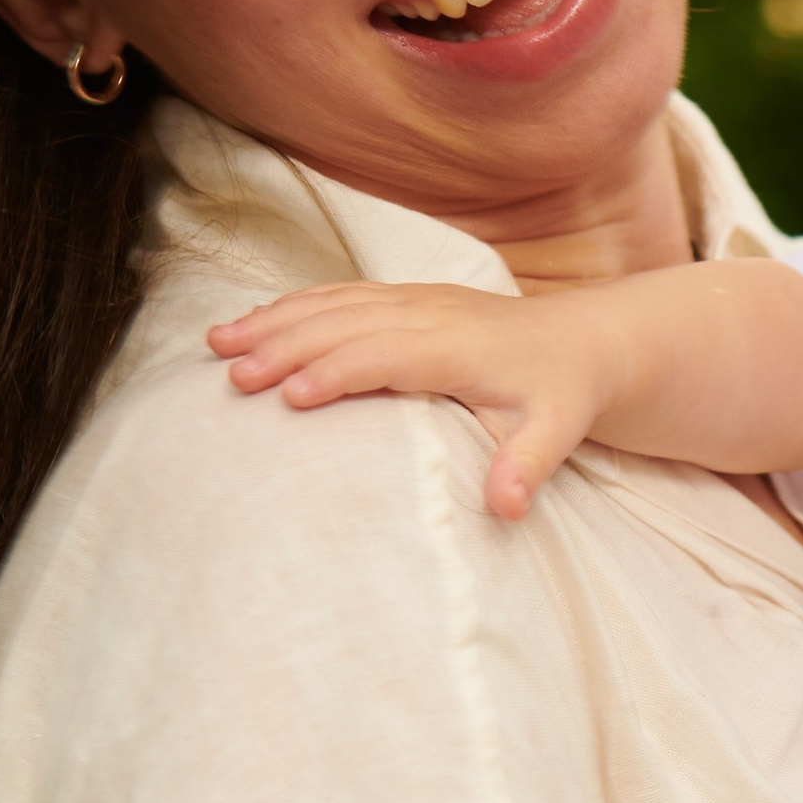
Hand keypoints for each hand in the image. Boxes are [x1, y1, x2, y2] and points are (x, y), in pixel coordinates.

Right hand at [207, 281, 611, 519]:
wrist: (585, 340)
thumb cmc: (563, 393)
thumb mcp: (559, 432)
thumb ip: (529, 466)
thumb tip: (506, 507)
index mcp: (459, 347)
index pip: (386, 355)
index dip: (338, 372)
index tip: (289, 398)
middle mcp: (431, 313)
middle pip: (346, 324)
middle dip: (286, 345)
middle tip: (232, 376)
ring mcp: (415, 299)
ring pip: (333, 303)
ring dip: (275, 320)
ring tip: (217, 343)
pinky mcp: (406, 297)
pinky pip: (341, 295)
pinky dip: (293, 306)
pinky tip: (252, 323)